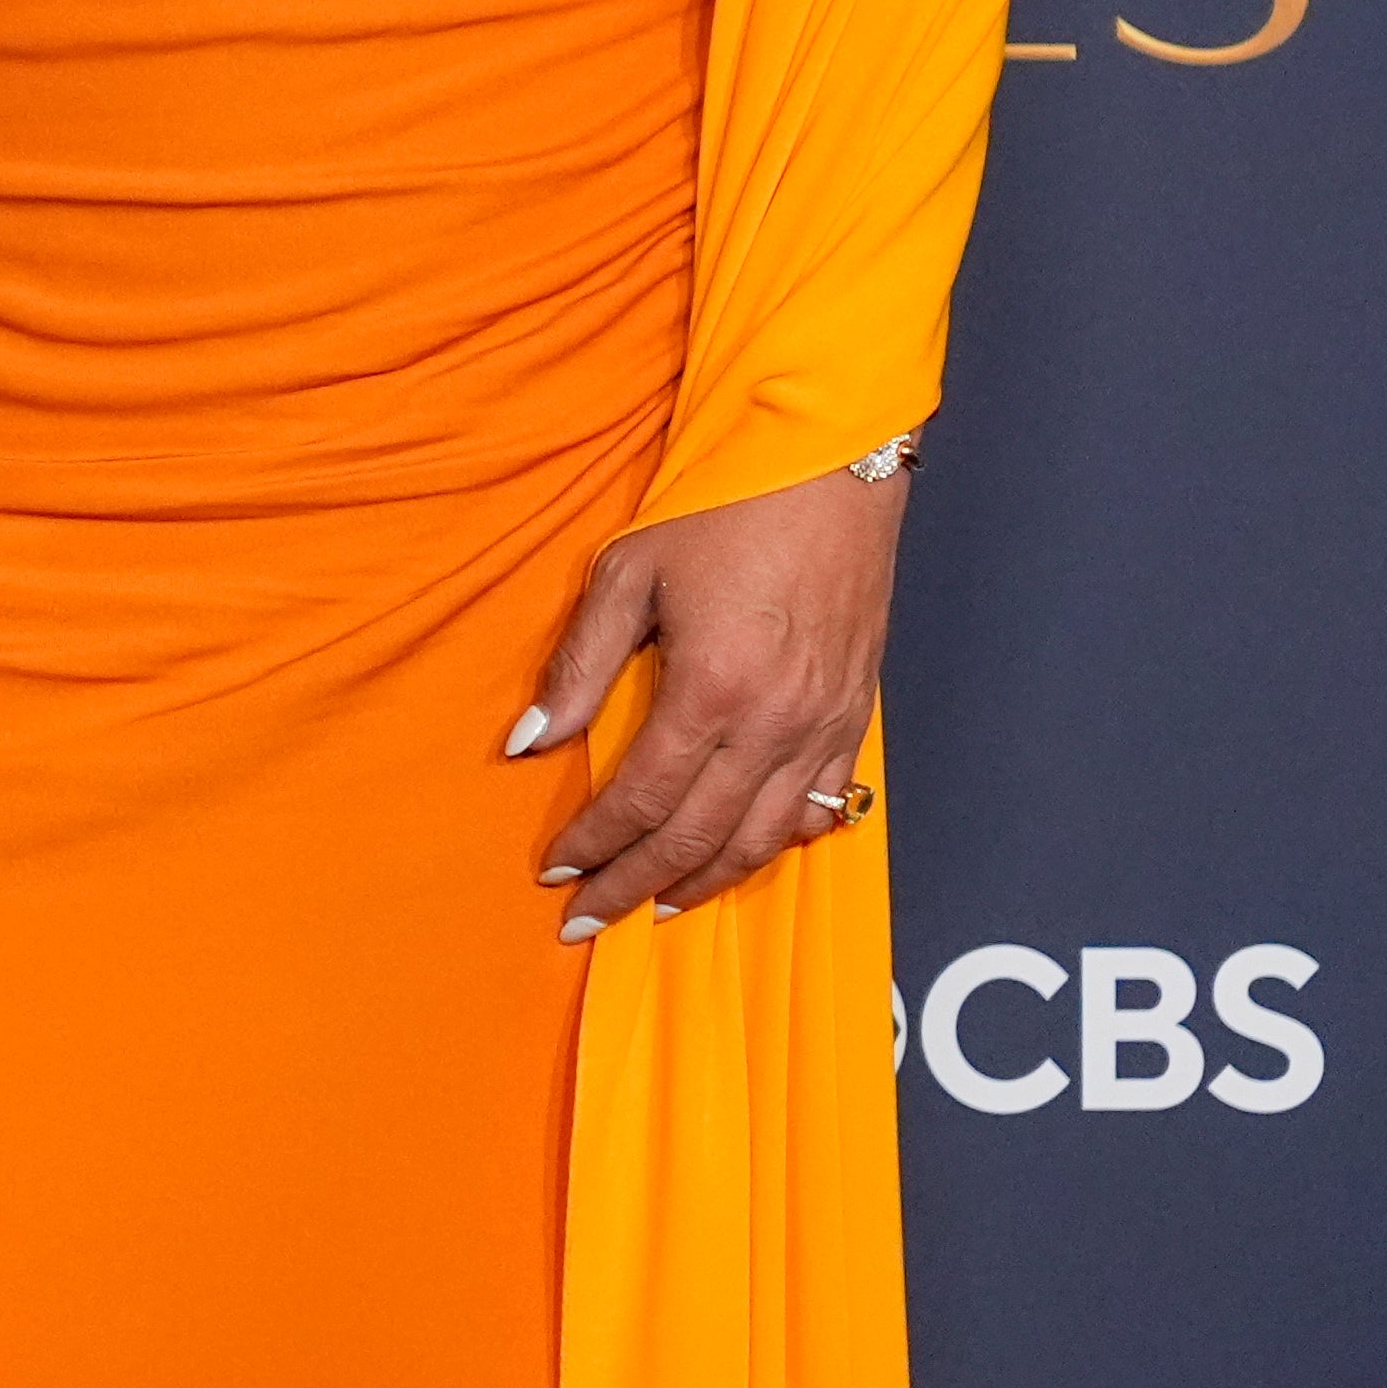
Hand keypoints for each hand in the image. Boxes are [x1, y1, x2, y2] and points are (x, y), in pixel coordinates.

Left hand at [516, 458, 905, 936]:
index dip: (595, 844)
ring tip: (656, 905)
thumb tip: (529, 740)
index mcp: (713, 689)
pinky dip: (776, 845)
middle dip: (636, 885)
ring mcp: (825, 726)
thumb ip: (580, 666)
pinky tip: (742, 857)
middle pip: (699, 837)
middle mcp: (776, 723)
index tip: (555, 873)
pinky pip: (822, 809)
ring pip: (764, 839)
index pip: (643, 798)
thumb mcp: (629, 573)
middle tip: (588, 918)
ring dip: (706, 882)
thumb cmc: (725, 508)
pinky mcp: (856, 717)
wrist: (832, 469)